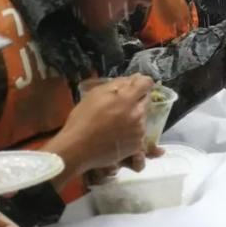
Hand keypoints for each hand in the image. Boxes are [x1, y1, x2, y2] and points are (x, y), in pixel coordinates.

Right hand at [46, 74, 152, 188]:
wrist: (78, 148)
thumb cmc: (82, 119)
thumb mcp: (95, 94)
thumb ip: (118, 83)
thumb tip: (134, 78)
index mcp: (127, 98)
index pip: (147, 83)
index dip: (141, 83)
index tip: (133, 86)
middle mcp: (138, 113)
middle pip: (146, 99)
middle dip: (136, 100)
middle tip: (119, 106)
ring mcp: (139, 130)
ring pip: (143, 116)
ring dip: (135, 116)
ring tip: (116, 123)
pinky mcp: (138, 144)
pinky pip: (140, 132)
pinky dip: (133, 131)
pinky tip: (117, 134)